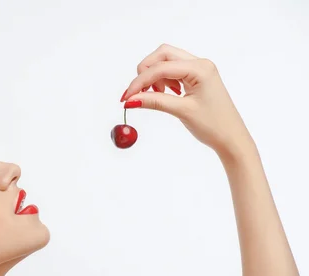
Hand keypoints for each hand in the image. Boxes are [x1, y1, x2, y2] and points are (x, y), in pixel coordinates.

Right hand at [121, 44, 254, 158]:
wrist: (231, 137)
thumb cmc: (213, 125)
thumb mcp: (181, 111)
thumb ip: (154, 102)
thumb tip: (130, 99)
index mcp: (200, 68)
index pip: (161, 68)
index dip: (140, 81)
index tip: (126, 97)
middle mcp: (200, 63)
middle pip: (162, 55)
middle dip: (146, 72)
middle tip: (138, 93)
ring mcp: (199, 69)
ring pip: (166, 61)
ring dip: (154, 76)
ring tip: (155, 96)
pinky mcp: (196, 77)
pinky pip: (173, 71)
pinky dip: (162, 80)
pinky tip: (165, 94)